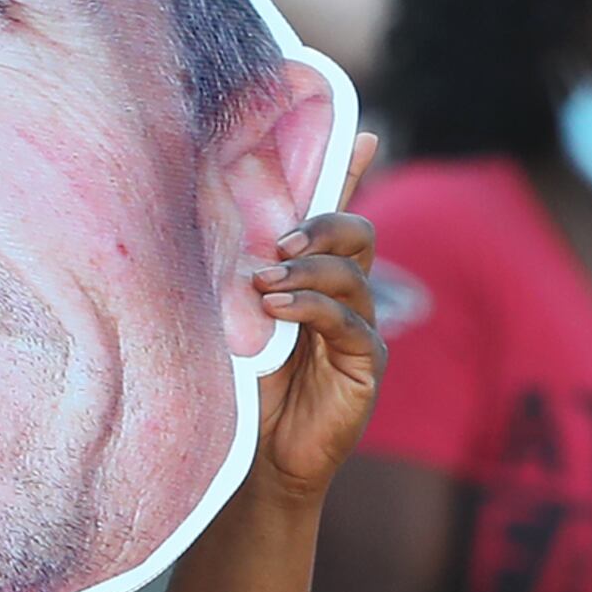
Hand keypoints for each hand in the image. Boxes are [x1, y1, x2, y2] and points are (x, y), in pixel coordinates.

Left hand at [247, 138, 388, 504]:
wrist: (259, 456)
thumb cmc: (245, 383)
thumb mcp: (237, 317)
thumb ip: (242, 276)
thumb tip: (224, 232)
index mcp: (319, 276)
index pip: (338, 214)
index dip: (352, 172)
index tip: (362, 134)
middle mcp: (349, 295)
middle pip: (357, 234)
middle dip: (323, 225)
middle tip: (281, 242)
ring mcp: (362, 328)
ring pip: (353, 274)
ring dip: (309, 271)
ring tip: (266, 285)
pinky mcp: (367, 364)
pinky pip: (351, 322)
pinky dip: (315, 308)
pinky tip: (280, 310)